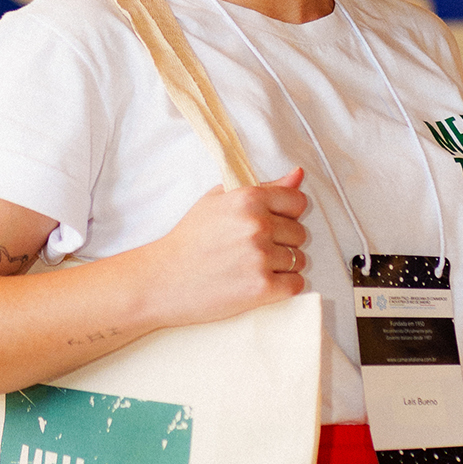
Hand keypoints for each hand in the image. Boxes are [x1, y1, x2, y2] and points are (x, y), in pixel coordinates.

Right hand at [140, 169, 307, 330]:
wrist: (162, 279)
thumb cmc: (189, 239)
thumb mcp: (218, 200)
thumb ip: (263, 187)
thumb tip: (298, 175)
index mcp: (248, 199)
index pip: (298, 202)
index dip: (287, 214)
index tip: (270, 224)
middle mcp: (257, 225)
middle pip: (300, 233)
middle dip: (283, 242)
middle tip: (254, 250)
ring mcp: (260, 257)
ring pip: (299, 260)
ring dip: (284, 266)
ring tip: (254, 267)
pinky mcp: (261, 288)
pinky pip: (296, 284)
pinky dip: (283, 287)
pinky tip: (261, 284)